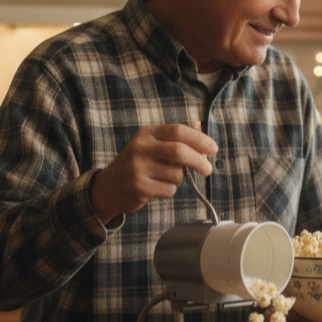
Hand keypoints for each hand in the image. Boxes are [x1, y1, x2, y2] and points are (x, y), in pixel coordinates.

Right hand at [90, 123, 217, 223]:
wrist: (108, 188)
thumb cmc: (138, 166)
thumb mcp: (151, 147)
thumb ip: (174, 144)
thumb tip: (206, 151)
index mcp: (147, 133)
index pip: (178, 131)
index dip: (199, 139)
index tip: (213, 148)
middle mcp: (141, 147)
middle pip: (180, 151)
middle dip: (199, 161)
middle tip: (207, 170)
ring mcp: (138, 167)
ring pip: (177, 174)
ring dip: (179, 179)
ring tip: (165, 178)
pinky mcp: (138, 186)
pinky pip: (169, 189)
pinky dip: (169, 190)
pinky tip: (156, 187)